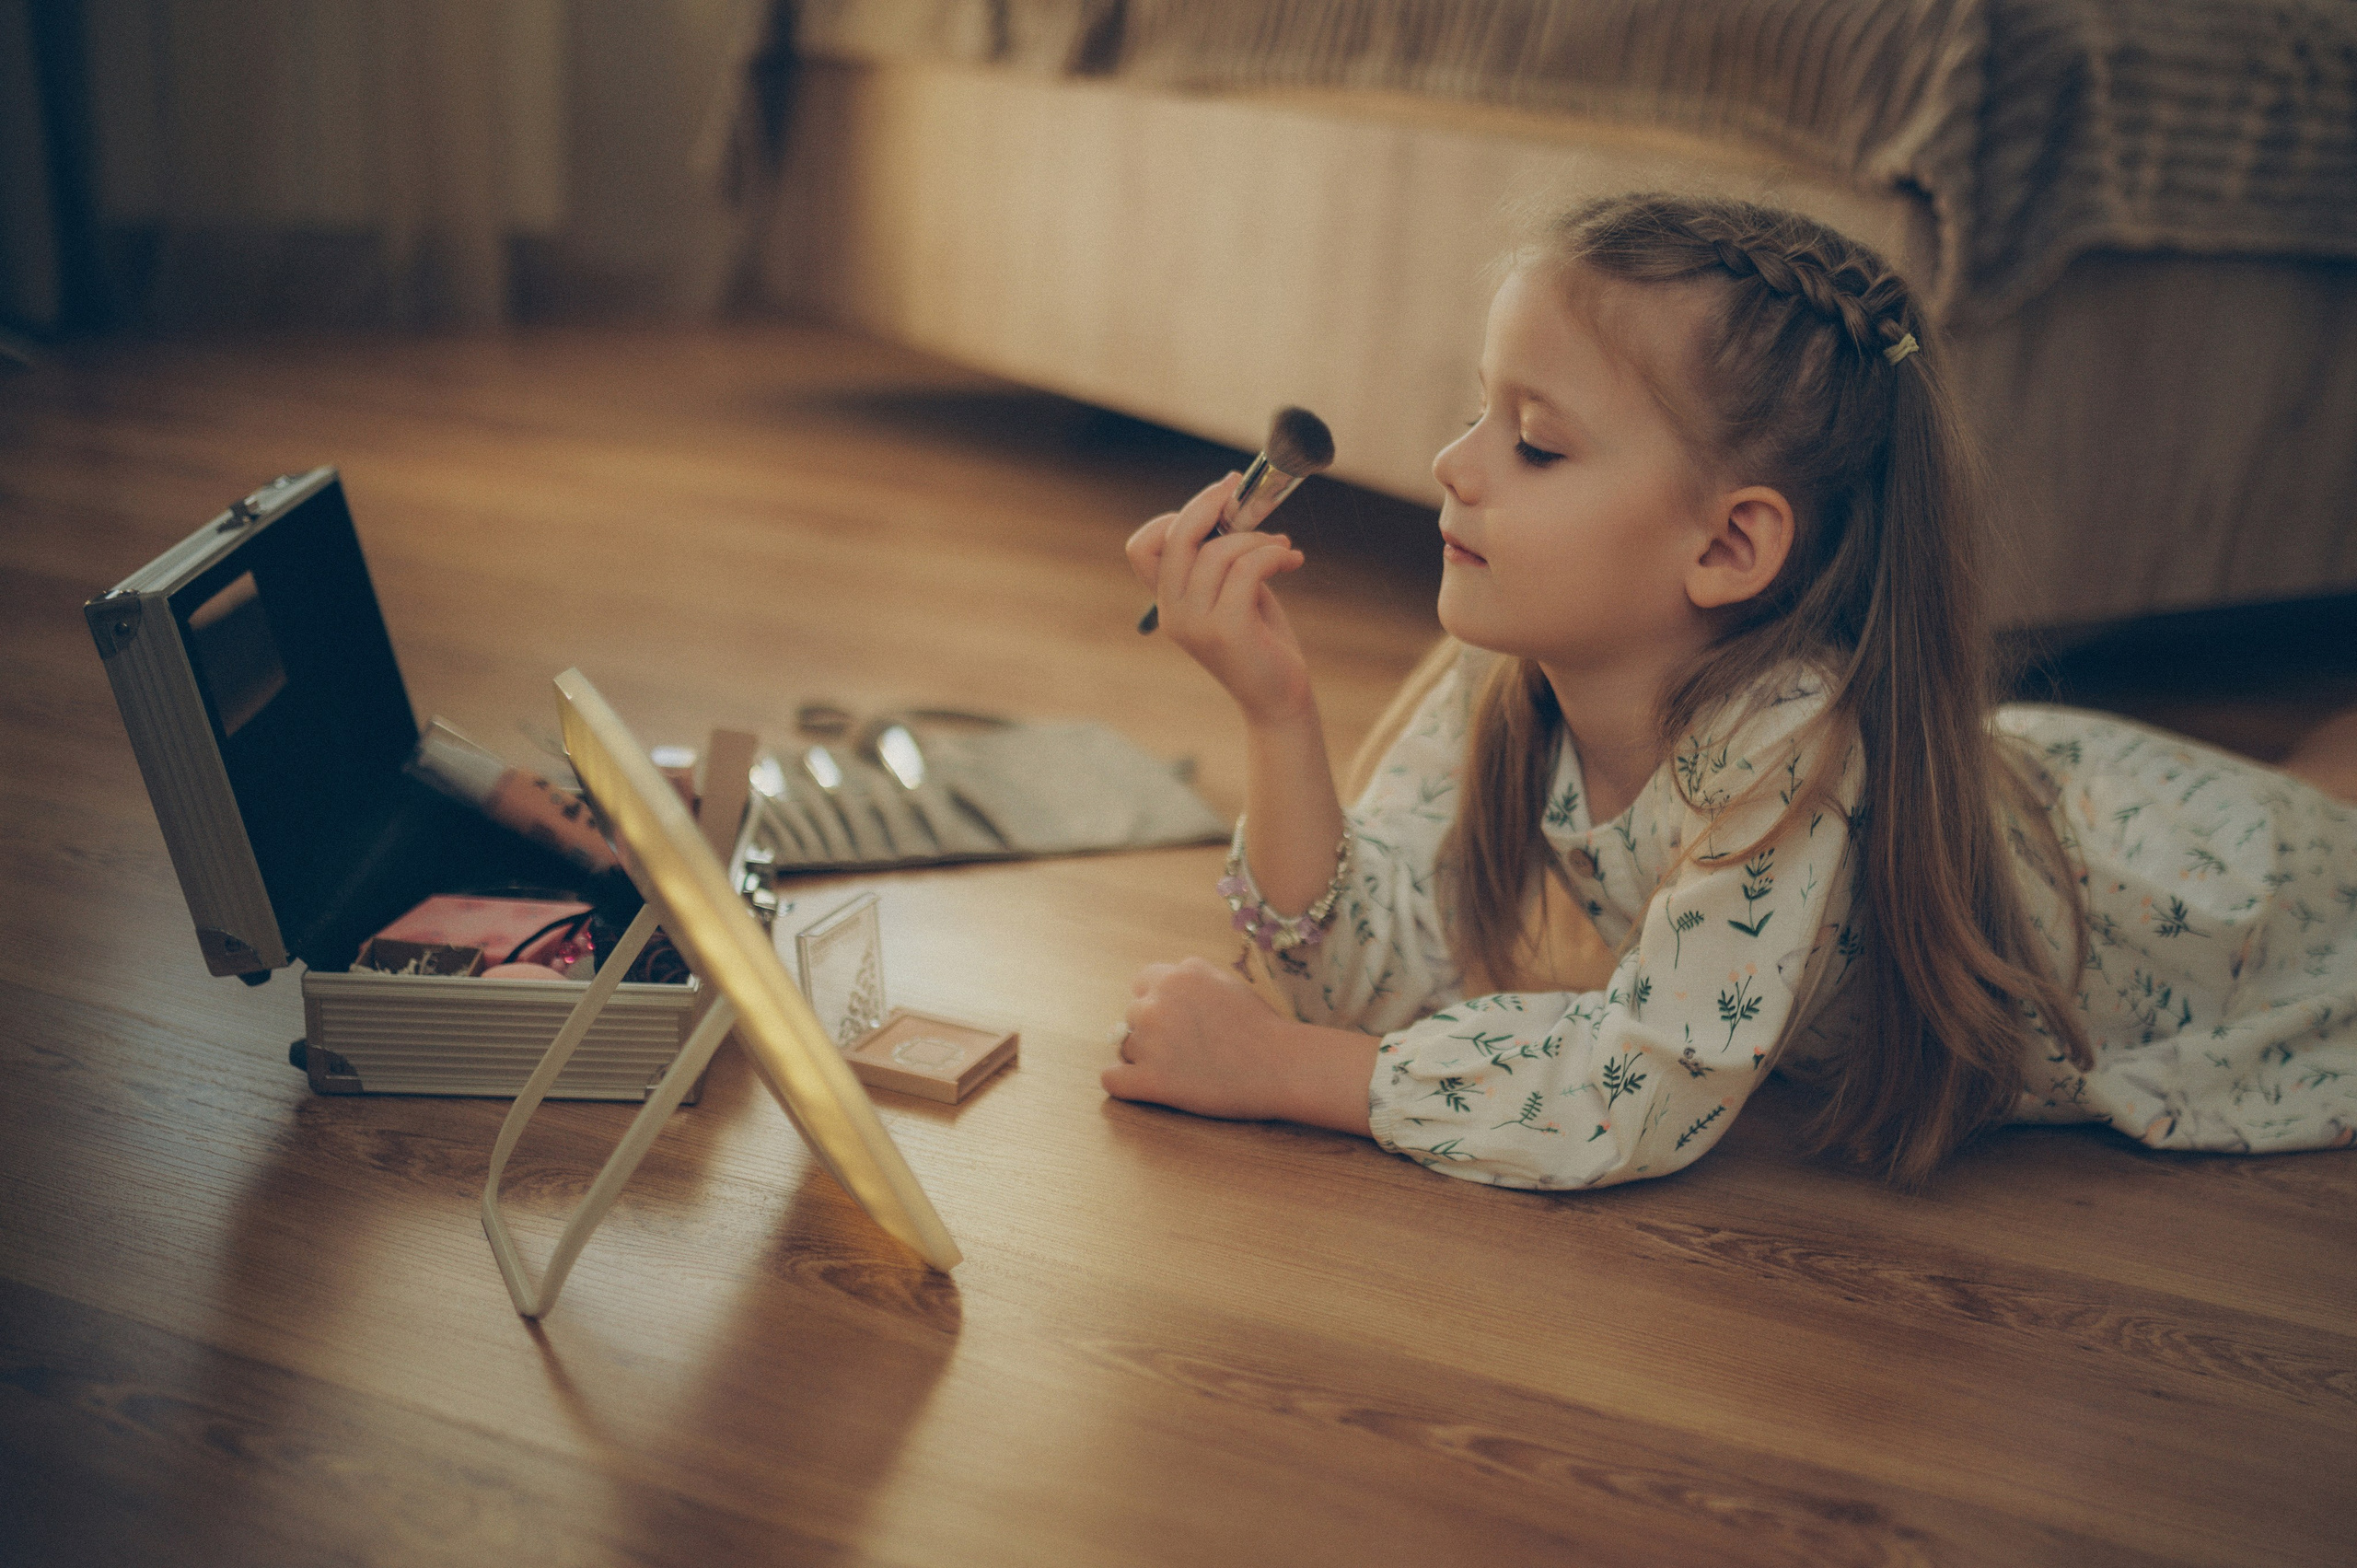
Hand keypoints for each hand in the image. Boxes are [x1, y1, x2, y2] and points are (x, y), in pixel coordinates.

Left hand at [1102, 957, 1375, 1134]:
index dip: (1158, 1003)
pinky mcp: (1150, 1079)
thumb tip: (1158, 992)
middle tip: (1185, 1050)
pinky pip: (1111, 1079)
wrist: (1282, 1066)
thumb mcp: (1226, 984)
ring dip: (1143, 1058)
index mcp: (1178, 974)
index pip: (1142, 983)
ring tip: (1180, 1070)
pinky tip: (1144, 1087)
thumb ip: (1190, 983)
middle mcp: (1157, 1002)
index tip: (1177, 1021)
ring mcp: (1150, 1040)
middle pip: (1133, 1016)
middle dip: (1152, 1031)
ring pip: (1125, 1047)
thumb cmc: (1262, 1029)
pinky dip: (1124, 1084)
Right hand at [1126, 475, 1311, 724]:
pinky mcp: (1227, 630)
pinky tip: (1292, 560)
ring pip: (1218, 551)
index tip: (1214, 506)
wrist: (1279, 697)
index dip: (1173, 518)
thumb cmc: (1260, 639)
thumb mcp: (1232, 591)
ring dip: (1257, 538)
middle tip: (1241, 492)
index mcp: (1168, 602)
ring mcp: (1196, 624)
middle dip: (1210, 504)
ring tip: (1282, 548)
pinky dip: (1272, 555)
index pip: (1142, 548)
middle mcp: (1174, 613)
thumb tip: (1232, 501)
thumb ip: (1221, 557)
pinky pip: (1247, 569)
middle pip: (1175, 538)